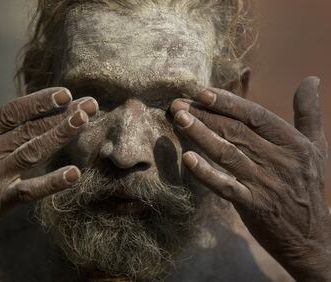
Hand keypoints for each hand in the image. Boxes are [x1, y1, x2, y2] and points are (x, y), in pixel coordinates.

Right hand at [0, 67, 97, 268]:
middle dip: (61, 115)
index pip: (11, 112)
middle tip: (90, 104)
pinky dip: (51, 183)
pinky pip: (29, 192)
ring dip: (60, 136)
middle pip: (28, 130)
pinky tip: (74, 173)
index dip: (39, 101)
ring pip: (32, 153)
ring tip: (84, 121)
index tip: (65, 93)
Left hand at [171, 77, 330, 280]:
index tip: (203, 92)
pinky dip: (206, 173)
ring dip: (200, 135)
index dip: (229, 102)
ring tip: (178, 119)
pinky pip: (225, 186)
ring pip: (228, 153)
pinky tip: (187, 159)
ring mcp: (265, 183)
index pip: (256, 116)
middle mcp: (279, 160)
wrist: (312, 237)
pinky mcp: (252, 205)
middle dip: (205, 114)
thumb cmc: (309, 186)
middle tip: (177, 103)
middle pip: (236, 131)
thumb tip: (311, 78)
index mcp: (293, 143)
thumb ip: (309, 113)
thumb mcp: (316, 147)